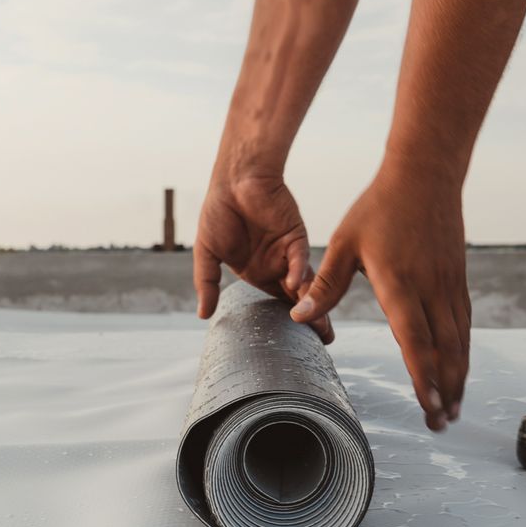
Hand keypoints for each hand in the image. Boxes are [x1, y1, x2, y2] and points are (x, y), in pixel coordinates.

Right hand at [193, 177, 333, 342]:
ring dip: (311, 303)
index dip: (285, 323)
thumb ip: (206, 283)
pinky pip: (299, 259)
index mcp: (256, 271)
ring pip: (303, 284)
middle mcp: (275, 265)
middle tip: (323, 343)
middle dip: (310, 319)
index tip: (296, 347)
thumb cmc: (219, 210)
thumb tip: (202, 315)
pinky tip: (296, 286)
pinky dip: (298, 272)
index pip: (274, 303)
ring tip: (322, 327)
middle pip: (295, 298)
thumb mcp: (207, 252)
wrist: (235, 178)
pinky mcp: (297, 236)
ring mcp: (287, 251)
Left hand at [292, 169, 468, 430]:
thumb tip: (298, 316)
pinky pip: (463, 324)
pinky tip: (459, 369)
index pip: (416, 341)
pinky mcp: (457, 279)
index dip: (425, 378)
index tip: (430, 408)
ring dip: (458, 377)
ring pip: (459, 341)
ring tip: (454, 409)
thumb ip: (325, 284)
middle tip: (441, 424)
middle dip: (445, 391)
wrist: (425, 174)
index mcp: (400, 285)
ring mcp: (449, 285)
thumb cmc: (379, 207)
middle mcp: (431, 289)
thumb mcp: (344, 244)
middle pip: (444, 351)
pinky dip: (463, 352)